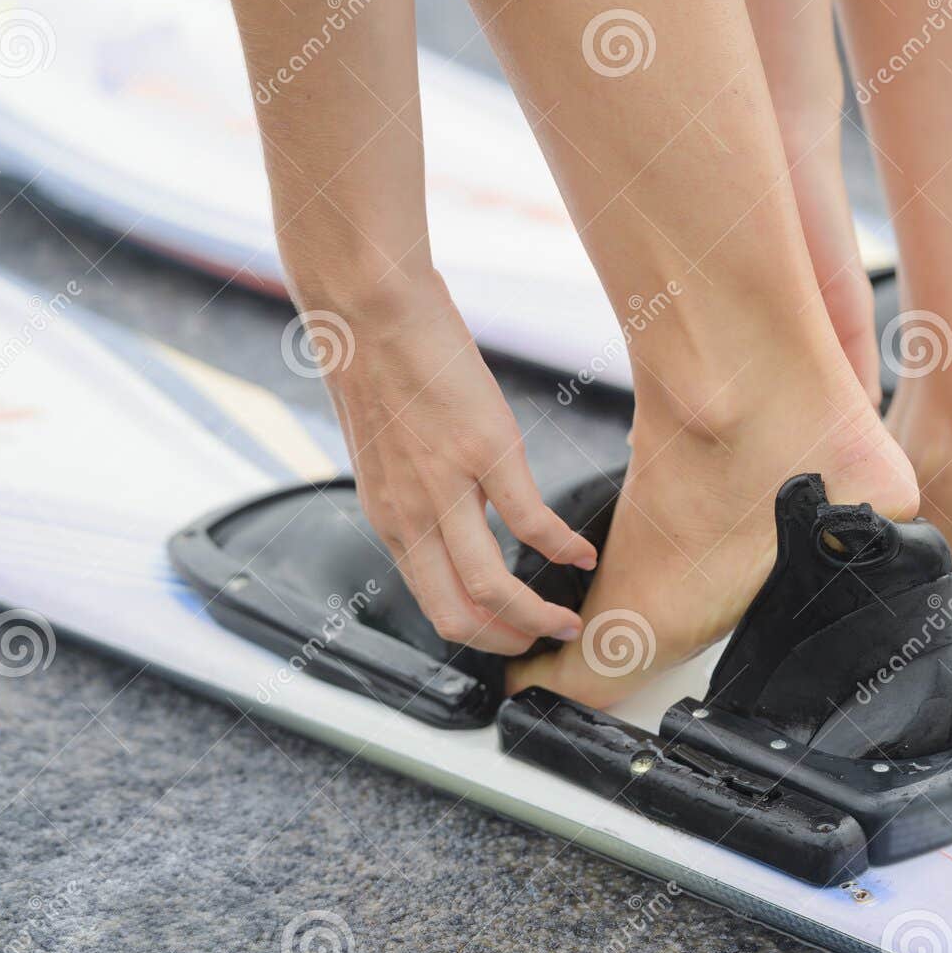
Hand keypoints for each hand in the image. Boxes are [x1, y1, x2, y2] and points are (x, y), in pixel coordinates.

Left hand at [313, 275, 596, 653]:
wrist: (368, 310)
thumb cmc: (380, 367)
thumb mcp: (389, 452)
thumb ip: (418, 494)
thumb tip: (452, 516)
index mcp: (391, 517)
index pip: (434, 605)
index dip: (480, 636)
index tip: (514, 635)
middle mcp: (411, 515)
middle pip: (461, 615)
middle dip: (511, 642)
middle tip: (545, 640)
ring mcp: (447, 487)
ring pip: (493, 587)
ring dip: (539, 616)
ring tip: (570, 616)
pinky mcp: (484, 450)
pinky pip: (531, 522)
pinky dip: (564, 548)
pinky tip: (583, 551)